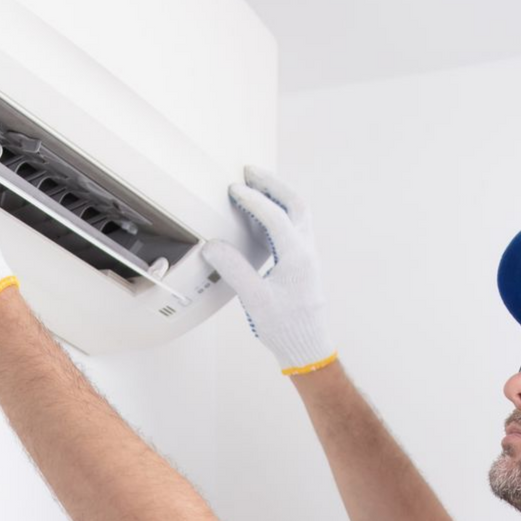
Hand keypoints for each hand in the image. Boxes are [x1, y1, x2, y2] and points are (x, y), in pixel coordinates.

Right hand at [200, 168, 336, 374]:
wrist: (308, 348)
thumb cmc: (285, 327)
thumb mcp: (255, 299)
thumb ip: (234, 268)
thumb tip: (212, 245)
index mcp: (297, 257)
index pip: (275, 217)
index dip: (253, 200)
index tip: (233, 189)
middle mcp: (307, 251)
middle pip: (296, 204)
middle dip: (273, 184)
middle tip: (250, 172)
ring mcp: (307, 256)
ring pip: (298, 214)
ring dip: (278, 196)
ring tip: (254, 186)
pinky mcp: (303, 264)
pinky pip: (293, 228)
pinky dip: (277, 214)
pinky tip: (259, 217)